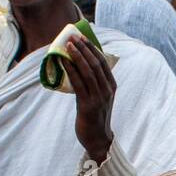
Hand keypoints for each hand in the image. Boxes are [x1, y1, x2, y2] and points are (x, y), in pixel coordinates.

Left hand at [64, 34, 116, 164]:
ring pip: (87, 71)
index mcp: (111, 86)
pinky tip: (63, 62)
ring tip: (67, 45)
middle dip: (83, 48)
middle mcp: (107, 90)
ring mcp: (99, 98)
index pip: (102, 62)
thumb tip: (78, 65)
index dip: (92, 48)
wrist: (97, 139)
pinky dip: (71, 70)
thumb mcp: (98, 97)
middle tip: (73, 37)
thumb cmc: (95, 117)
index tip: (82, 37)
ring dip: (77, 56)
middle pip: (95, 63)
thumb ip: (92, 83)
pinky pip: (78, 83)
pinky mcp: (87, 105)